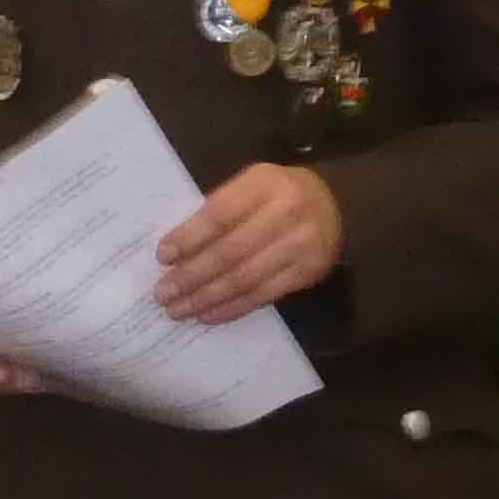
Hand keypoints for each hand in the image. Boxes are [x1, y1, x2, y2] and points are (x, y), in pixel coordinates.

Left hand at [155, 163, 343, 324]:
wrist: (335, 206)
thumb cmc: (278, 193)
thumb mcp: (252, 183)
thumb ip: (221, 207)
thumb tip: (179, 248)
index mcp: (264, 184)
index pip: (220, 215)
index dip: (189, 238)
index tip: (163, 257)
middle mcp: (285, 213)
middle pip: (230, 252)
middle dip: (191, 276)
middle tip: (162, 294)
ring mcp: (300, 246)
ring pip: (244, 279)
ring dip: (206, 298)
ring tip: (179, 309)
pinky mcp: (307, 273)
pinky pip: (263, 295)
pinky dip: (232, 307)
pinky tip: (208, 314)